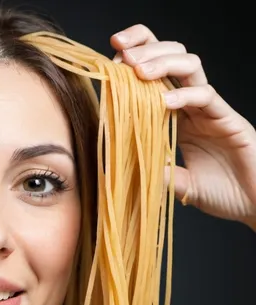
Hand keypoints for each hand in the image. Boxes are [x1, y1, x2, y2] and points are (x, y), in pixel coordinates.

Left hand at [110, 24, 255, 229]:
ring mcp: (211, 111)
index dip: (137, 60)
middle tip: (121, 54)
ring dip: (163, 63)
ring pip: (191, 68)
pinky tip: (165, 102)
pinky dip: (185, 96)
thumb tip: (124, 170)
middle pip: (171, 61)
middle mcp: (193, 108)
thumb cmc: (221, 193)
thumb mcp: (178, 185)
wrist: (254, 205)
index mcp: (178, 117)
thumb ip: (158, 174)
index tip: (111, 58)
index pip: (156, 77)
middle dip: (146, 51)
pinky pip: (207, 97)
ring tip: (137, 70)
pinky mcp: (229, 120)